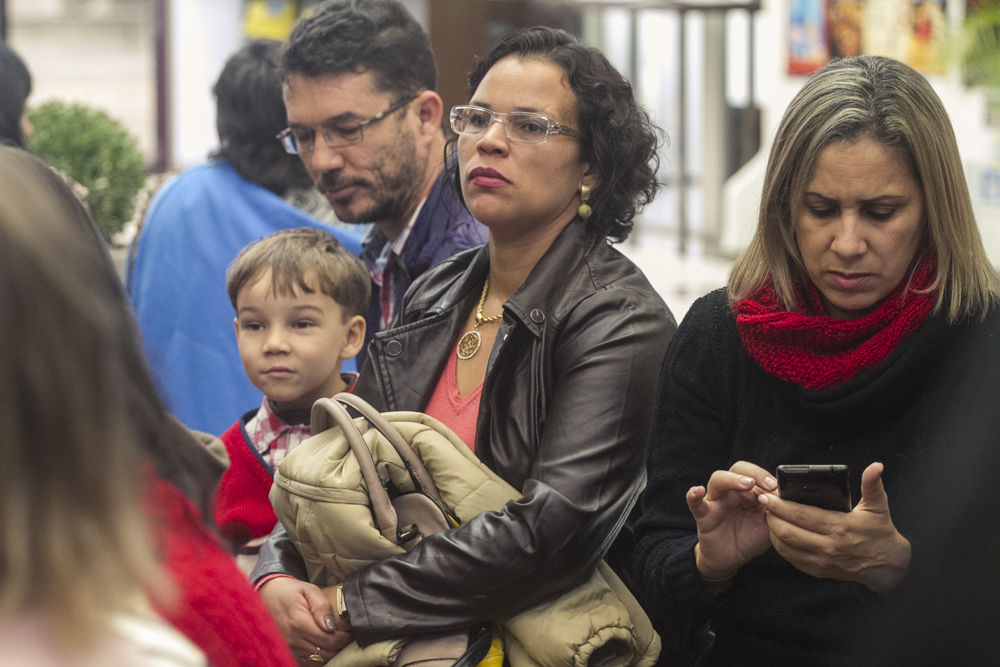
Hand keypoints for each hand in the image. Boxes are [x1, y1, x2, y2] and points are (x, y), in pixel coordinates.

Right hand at [258, 576, 351, 665]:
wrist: (266, 596)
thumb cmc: (290, 592)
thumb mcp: (308, 590)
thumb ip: (322, 606)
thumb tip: (330, 626)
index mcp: (299, 623)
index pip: (331, 640)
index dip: (344, 637)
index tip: (348, 630)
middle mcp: (292, 640)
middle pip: (326, 654)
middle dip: (339, 646)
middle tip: (343, 635)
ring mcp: (288, 649)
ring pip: (318, 661)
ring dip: (329, 653)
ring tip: (333, 640)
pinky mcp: (286, 654)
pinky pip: (307, 664)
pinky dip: (317, 658)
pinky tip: (321, 647)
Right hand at [688, 461, 777, 581]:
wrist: (731, 559)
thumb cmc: (750, 538)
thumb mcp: (768, 525)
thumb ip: (776, 511)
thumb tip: (786, 497)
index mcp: (749, 492)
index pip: (757, 474)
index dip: (768, 478)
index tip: (780, 487)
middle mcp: (732, 492)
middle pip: (738, 470)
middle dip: (754, 473)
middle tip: (769, 484)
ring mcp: (716, 501)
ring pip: (718, 480)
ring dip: (732, 479)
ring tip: (746, 485)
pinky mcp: (703, 515)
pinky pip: (695, 502)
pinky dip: (693, 495)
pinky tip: (698, 491)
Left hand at [759, 462, 910, 593]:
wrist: (888, 566)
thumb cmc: (880, 533)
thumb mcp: (879, 507)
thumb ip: (872, 485)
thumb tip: (875, 466)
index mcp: (840, 527)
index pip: (803, 515)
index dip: (781, 505)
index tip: (767, 495)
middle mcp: (829, 546)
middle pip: (789, 531)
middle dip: (772, 516)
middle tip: (763, 503)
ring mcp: (823, 561)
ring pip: (787, 547)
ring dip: (773, 531)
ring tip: (768, 516)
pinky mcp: (819, 571)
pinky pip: (792, 559)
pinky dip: (781, 546)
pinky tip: (777, 534)